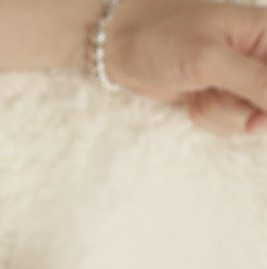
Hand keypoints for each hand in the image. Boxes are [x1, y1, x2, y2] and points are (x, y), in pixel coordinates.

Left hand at [109, 1, 266, 133]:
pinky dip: (208, 118)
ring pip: (253, 120)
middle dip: (245, 109)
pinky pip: (231, 124)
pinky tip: (192, 98)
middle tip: (216, 91)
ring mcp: (245, 80)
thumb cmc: (161, 39)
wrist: (121, 46)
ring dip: (220, 113)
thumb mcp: (209, 60)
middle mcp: (263, 56)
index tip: (251, 105)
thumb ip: (257, 82)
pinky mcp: (225, 97)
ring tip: (199, 89)